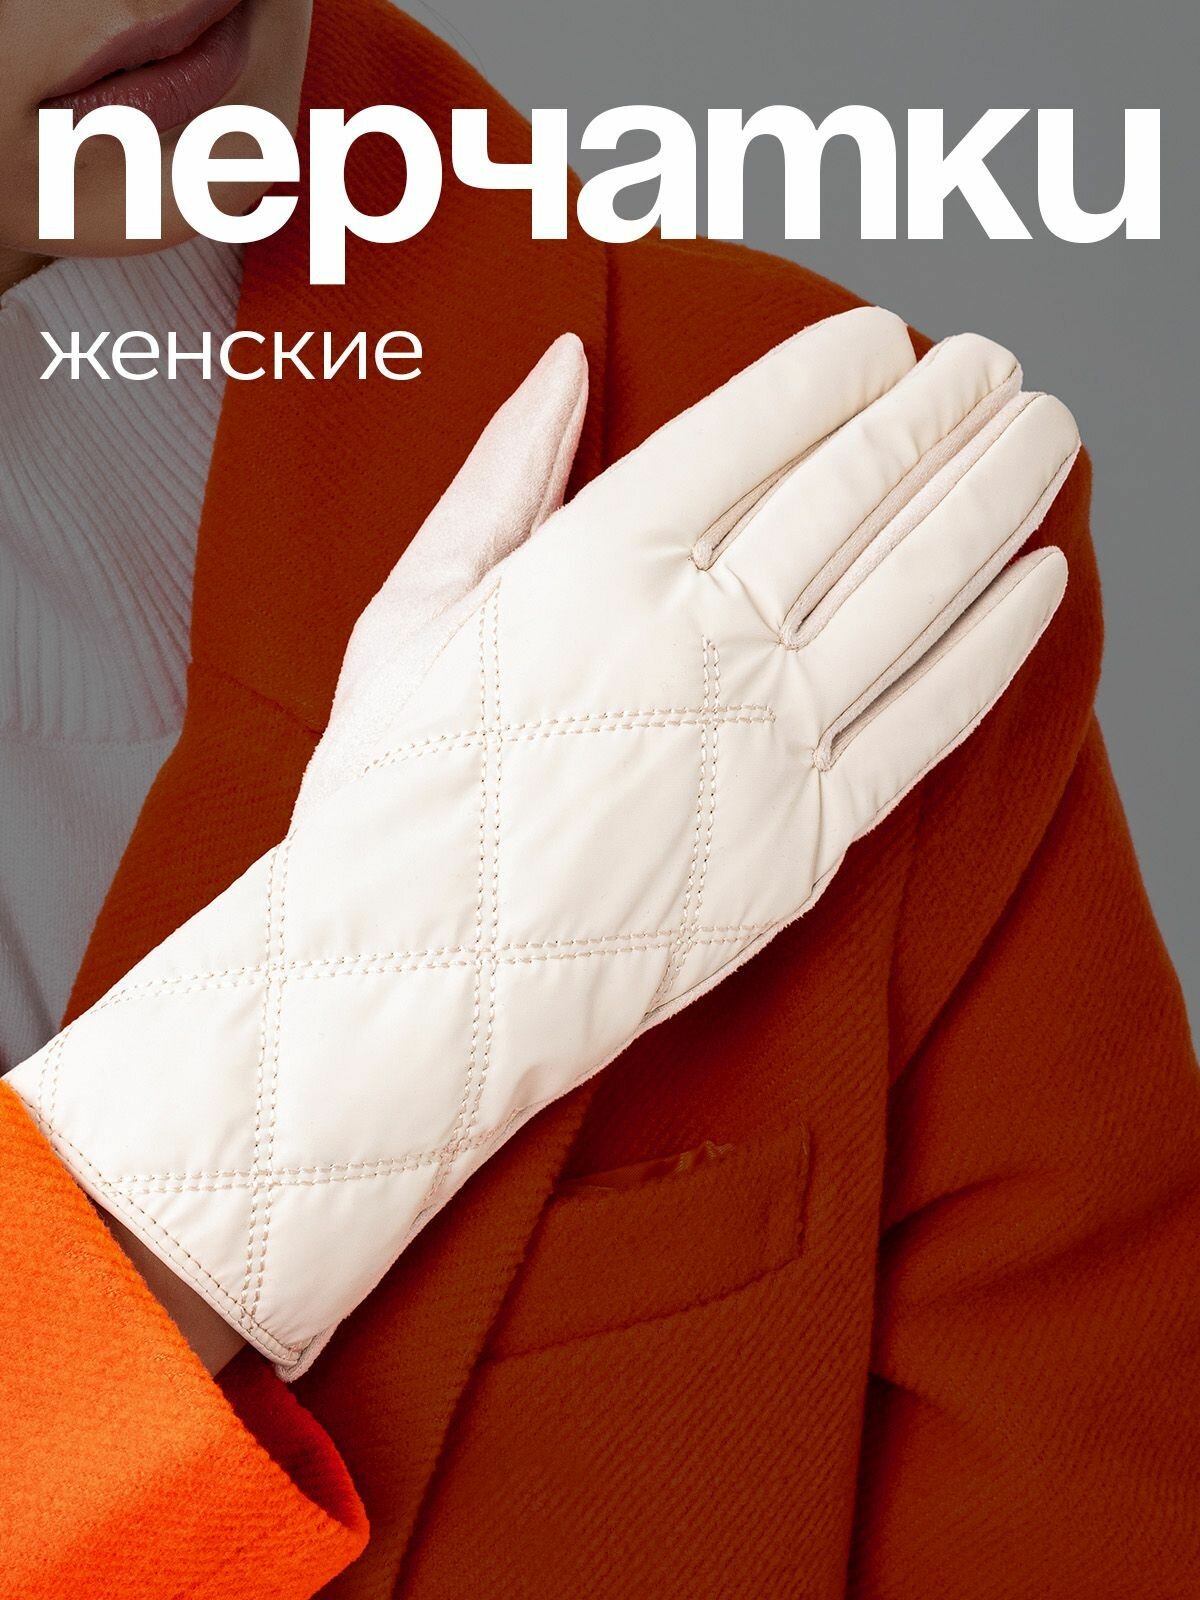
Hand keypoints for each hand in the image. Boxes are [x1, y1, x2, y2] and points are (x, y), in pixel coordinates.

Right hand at [9, 307, 1077, 1376]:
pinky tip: (1037, 582)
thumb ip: (502, 477)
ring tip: (1048, 433)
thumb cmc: (393, 797)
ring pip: (909, 591)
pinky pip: (918, 724)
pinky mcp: (801, 841)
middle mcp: (697, 637)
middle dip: (938, 415)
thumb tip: (565, 362)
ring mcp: (762, 742)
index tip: (886, 337)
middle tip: (997, 364)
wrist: (409, 984)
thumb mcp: (411, 612)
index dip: (833, 371)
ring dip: (992, 498)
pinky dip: (988, 649)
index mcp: (594, 566)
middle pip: (852, 494)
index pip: (749, 431)